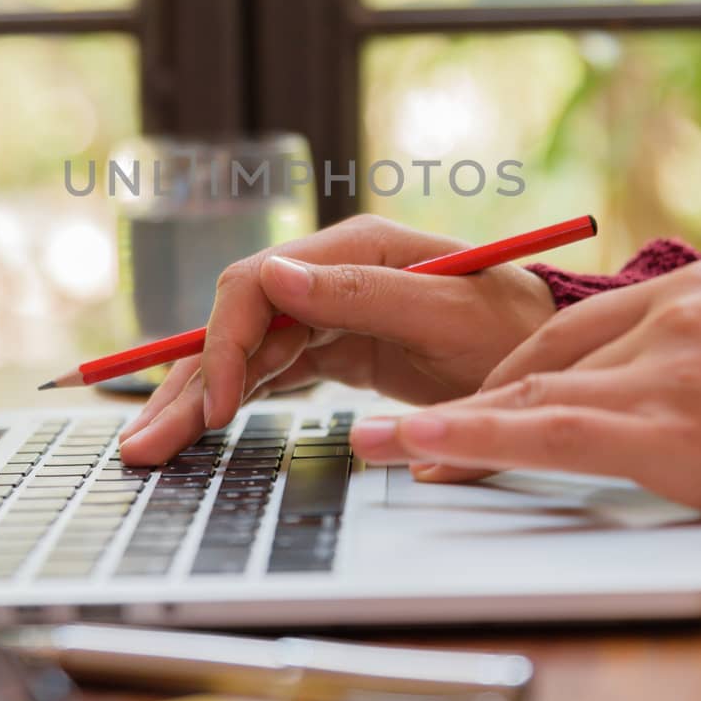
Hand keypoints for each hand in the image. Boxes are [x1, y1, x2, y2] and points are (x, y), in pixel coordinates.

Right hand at [118, 215, 555, 464]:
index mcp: (354, 251)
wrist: (556, 354)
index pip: (256, 285)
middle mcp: (331, 275)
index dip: (222, 345)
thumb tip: (276, 275)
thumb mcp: (447, 315)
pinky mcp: (337, 346)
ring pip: (244, 353)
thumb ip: (363, 295)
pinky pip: (269, 371)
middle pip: (236, 323)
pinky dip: (232, 400)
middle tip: (144, 446)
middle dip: (187, 383)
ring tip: (154, 449)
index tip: (213, 409)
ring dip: (198, 399)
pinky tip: (201, 430)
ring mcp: (331, 310)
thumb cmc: (515, 328)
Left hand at [348, 260, 700, 552]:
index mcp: (697, 288)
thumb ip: (694, 358)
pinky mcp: (671, 422)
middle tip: (415, 439)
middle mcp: (675, 309)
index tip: (476, 405)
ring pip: (534, 397)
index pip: (577, 332)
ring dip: (450, 429)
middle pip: (544, 359)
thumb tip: (635, 392)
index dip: (515, 377)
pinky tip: (423, 451)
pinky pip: (550, 435)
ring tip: (381, 449)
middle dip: (476, 404)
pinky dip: (476, 443)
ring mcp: (670, 361)